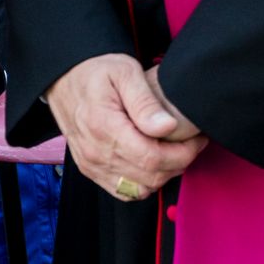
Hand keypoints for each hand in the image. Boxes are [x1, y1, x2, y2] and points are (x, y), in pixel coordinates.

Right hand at [46, 54, 208, 199]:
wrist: (66, 79)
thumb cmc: (98, 72)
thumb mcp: (125, 73)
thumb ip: (146, 102)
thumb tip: (167, 127)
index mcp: (105, 128)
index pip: (152, 158)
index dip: (183, 153)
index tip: (197, 138)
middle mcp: (96, 153)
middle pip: (150, 177)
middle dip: (179, 163)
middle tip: (193, 143)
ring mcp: (92, 165)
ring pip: (139, 189)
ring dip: (164, 174)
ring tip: (176, 151)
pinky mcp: (91, 170)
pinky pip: (124, 191)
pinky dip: (145, 182)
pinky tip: (156, 161)